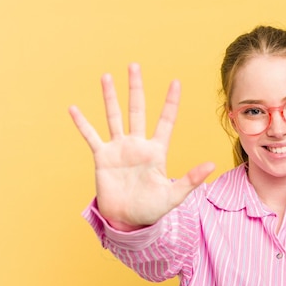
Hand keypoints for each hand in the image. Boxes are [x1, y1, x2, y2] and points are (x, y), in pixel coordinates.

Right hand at [69, 63, 214, 230]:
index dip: (170, 102)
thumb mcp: (174, 195)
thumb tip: (212, 165)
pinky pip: (91, 137)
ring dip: (110, 97)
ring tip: (106, 76)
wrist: (128, 220)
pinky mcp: (102, 158)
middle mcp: (138, 145)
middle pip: (137, 110)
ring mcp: (119, 149)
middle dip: (136, 88)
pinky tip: (73, 109)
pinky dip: (82, 124)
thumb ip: (190, 179)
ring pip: (114, 117)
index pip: (166, 121)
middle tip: (134, 65)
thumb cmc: (152, 209)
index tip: (175, 82)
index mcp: (157, 151)